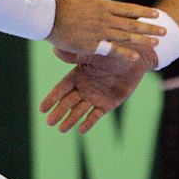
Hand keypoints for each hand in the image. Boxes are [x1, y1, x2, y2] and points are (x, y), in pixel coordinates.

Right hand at [39, 50, 156, 133]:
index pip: (62, 88)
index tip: (42, 109)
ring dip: (70, 120)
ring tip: (61, 129)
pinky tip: (81, 130)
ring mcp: (95, 97)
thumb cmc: (114, 52)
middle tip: (49, 122)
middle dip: (59, 112)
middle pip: (68, 102)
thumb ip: (76, 54)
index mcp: (78, 74)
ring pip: (80, 110)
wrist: (136, 58)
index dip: (52, 98)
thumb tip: (55, 49)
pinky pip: (96, 115)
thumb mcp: (94, 52)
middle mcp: (85, 87)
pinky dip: (89, 122)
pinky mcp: (108, 104)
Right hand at [49, 0, 163, 61]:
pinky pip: (110, 50)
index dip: (144, 12)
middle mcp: (104, 19)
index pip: (129, 9)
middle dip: (150, 28)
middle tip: (165, 32)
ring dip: (142, 40)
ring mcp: (99, 33)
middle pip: (132, 24)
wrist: (46, 16)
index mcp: (103, 5)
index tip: (158, 15)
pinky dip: (124, 53)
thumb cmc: (61, 0)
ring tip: (156, 43)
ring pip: (125, 37)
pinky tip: (136, 56)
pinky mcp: (91, 45)